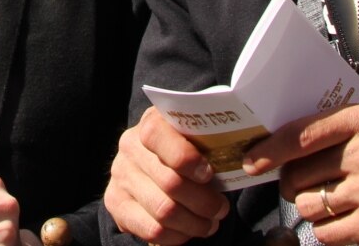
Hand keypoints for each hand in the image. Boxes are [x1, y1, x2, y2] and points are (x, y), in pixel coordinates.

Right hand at [103, 108, 228, 245]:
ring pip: (163, 211)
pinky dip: (177, 236)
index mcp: (150, 123)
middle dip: (204, 202)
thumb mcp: (194, 139)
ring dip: (194, 223)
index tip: (210, 173)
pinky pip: (152, 230)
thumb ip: (208, 144)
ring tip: (210, 223)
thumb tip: (243, 161)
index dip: (186, 157)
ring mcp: (120, 176)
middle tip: (222, 209)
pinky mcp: (115, 203)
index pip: (157, 135)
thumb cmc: (186, 151)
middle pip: (169, 182)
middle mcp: (130, 147)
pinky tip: (188, 231)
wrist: (150, 166)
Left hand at [242, 105, 358, 245]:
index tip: (251, 162)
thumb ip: (325, 130)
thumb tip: (270, 148)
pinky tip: (348, 216)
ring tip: (335, 198)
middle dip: (294, 182)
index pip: (301, 136)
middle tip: (311, 181)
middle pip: (297, 176)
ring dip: (311, 206)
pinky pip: (325, 233)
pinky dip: (328, 229)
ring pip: (306, 206)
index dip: (270, 150)